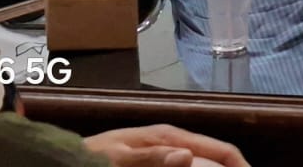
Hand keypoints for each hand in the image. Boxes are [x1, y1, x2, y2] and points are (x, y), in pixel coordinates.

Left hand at [82, 125, 248, 166]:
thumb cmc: (89, 157)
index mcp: (169, 137)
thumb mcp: (117, 158)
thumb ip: (151, 157)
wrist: (63, 161)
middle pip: (213, 162)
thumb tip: (188, 155)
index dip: (239, 165)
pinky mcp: (157, 166)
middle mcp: (173, 146)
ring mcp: (166, 158)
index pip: (218, 149)